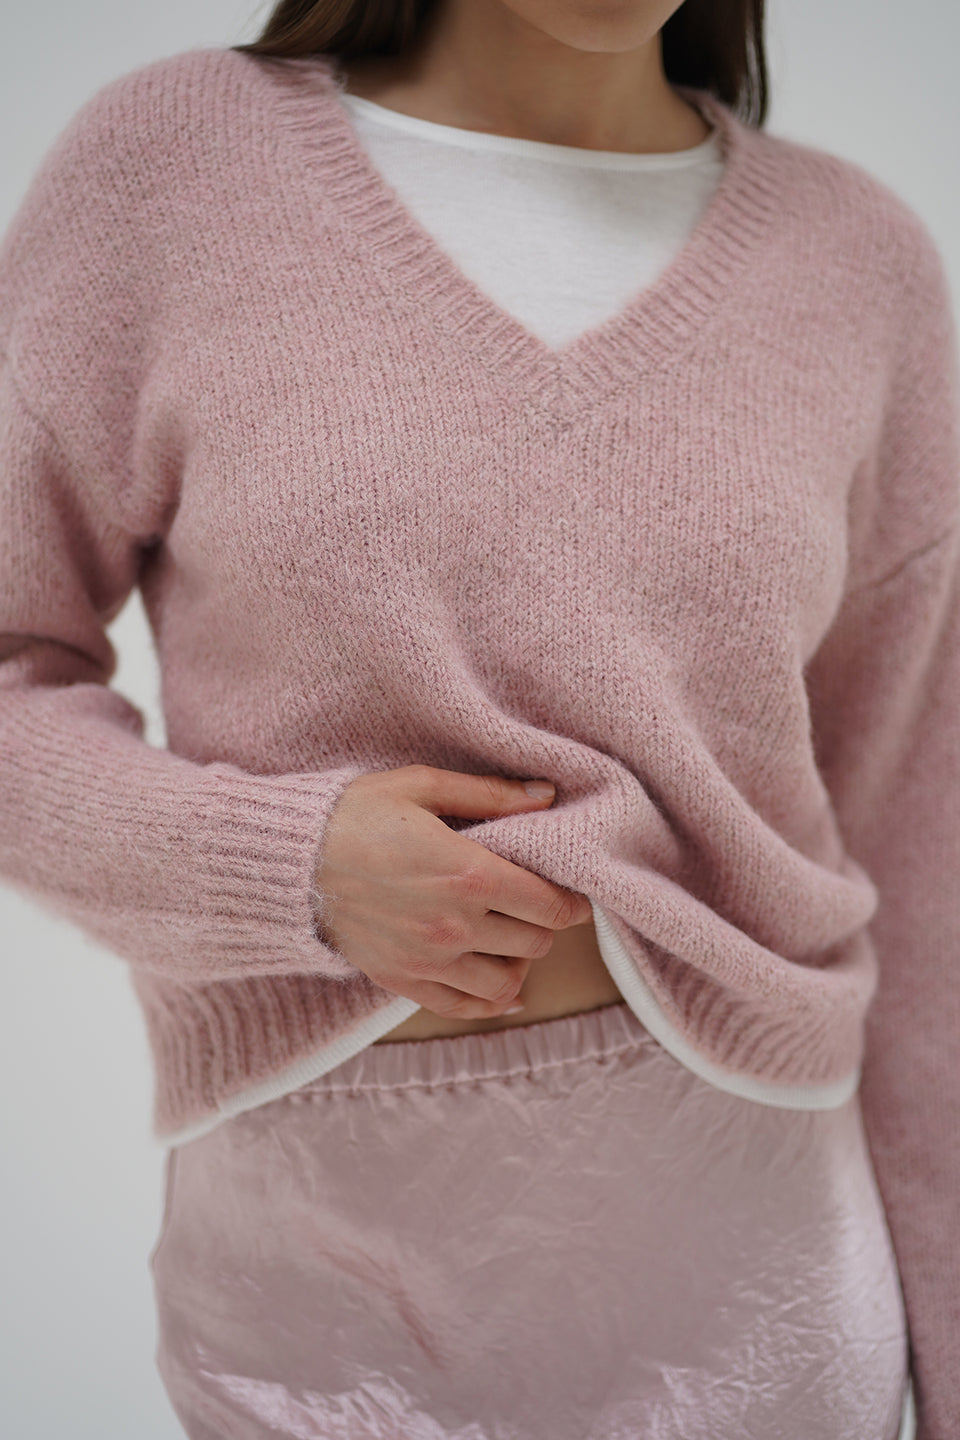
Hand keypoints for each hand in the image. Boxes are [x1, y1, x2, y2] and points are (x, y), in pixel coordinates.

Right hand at [314, 764, 592, 1018]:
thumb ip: (489, 794)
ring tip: (514, 940)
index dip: (571, 901)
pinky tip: (503, 988)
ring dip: (521, 962)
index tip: (573, 893)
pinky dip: (492, 1002)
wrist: (288, 859)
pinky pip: (464, 1007)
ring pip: (507, 982)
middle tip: (539, 906)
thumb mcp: (421, 786)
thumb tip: (547, 795)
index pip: (549, 904)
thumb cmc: (354, 813)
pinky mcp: (403, 980)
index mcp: (469, 873)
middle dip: (545, 924)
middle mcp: (456, 925)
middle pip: (534, 942)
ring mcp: (430, 960)